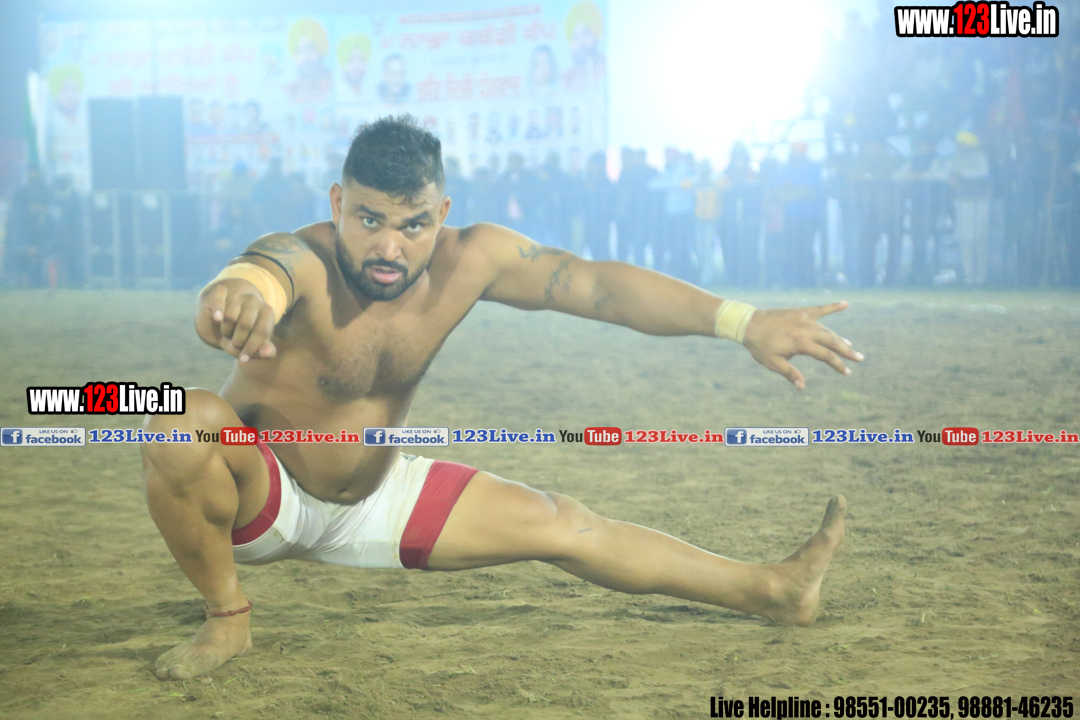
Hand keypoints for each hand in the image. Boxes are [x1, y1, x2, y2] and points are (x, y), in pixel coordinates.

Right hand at [195, 280, 277, 361]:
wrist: (221, 317)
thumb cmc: (239, 334)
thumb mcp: (252, 345)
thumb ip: (264, 352)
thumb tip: (267, 353)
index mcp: (267, 312)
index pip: (262, 330)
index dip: (252, 347)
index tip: (244, 358)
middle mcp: (254, 301)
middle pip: (246, 324)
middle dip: (237, 341)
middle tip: (234, 343)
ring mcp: (237, 294)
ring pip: (230, 316)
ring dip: (225, 331)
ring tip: (227, 332)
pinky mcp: (221, 291)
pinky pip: (219, 299)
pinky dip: (218, 309)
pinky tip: (217, 318)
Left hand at [741, 300, 862, 389]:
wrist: (748, 324)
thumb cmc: (760, 346)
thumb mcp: (773, 363)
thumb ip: (790, 373)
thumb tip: (801, 387)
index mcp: (801, 343)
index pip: (825, 356)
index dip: (838, 364)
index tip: (847, 372)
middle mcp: (806, 329)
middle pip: (832, 341)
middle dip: (846, 351)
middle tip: (860, 358)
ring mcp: (804, 319)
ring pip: (827, 330)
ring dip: (839, 338)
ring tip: (849, 345)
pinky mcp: (801, 312)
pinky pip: (820, 308)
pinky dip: (833, 306)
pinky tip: (845, 303)